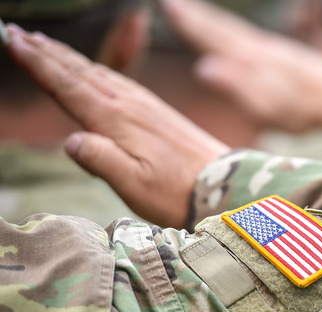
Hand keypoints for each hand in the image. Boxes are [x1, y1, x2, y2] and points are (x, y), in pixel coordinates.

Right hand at [4, 25, 229, 228]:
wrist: (225, 186)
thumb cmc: (177, 193)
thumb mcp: (135, 185)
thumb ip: (102, 161)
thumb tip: (70, 140)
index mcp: (117, 120)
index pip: (68, 86)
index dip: (38, 64)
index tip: (12, 42)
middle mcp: (130, 105)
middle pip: (79, 72)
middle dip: (45, 52)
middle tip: (15, 32)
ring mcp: (145, 105)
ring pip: (98, 72)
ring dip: (68, 57)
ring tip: (43, 43)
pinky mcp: (158, 111)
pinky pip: (119, 80)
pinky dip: (96, 69)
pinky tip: (92, 70)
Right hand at [162, 0, 321, 147]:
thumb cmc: (305, 109)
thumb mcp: (267, 106)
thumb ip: (236, 86)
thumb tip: (204, 67)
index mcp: (251, 60)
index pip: (212, 38)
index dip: (189, 24)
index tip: (168, 5)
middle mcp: (262, 49)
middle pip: (224, 28)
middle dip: (198, 16)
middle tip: (174, 2)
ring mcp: (278, 51)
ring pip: (240, 32)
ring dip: (218, 22)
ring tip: (202, 15)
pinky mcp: (291, 58)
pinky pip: (256, 39)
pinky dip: (241, 34)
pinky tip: (245, 41)